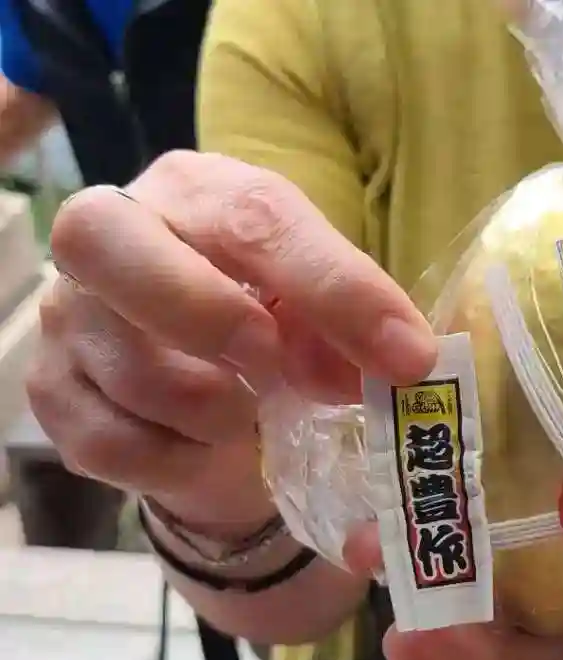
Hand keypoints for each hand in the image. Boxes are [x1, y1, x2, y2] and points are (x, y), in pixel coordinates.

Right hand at [27, 150, 436, 532]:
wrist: (205, 377)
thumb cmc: (268, 318)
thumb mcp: (318, 305)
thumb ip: (350, 322)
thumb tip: (397, 364)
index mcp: (196, 190)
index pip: (255, 219)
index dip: (336, 291)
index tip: (406, 357)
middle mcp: (111, 232)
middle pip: (108, 242)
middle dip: (210, 316)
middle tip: (273, 365)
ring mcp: (67, 314)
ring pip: (127, 366)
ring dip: (216, 411)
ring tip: (251, 413)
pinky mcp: (51, 390)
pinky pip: (110, 441)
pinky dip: (179, 459)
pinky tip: (205, 446)